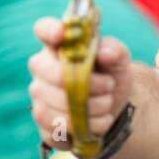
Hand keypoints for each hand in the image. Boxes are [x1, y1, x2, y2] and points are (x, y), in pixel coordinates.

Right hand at [28, 17, 134, 150]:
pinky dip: (85, 127)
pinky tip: (100, 121)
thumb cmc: (110, 75)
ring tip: (107, 104)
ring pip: (54, 105)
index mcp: (58, 46)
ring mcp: (39, 97)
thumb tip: (105, 52)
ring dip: (89, 108)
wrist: (115, 107)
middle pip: (54, 75)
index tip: (62, 33)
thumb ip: (114, 50)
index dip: (49, 30)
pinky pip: (56, 129)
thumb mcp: (119, 60)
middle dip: (88, 84)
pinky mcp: (44, 125)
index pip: (44, 29)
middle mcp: (42, 69)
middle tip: (109, 85)